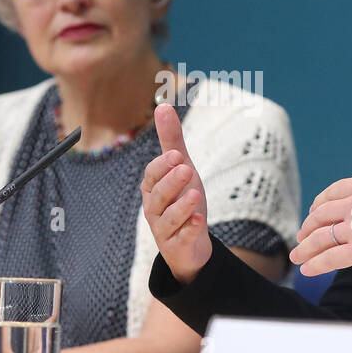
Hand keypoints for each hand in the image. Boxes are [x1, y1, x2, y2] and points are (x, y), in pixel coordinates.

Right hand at [141, 103, 211, 283]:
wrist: (191, 242)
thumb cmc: (182, 200)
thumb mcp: (181, 168)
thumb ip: (171, 141)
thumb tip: (163, 106)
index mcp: (152, 189)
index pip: (152, 176)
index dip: (162, 167)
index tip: (177, 156)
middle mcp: (154, 209)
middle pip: (158, 196)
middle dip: (171, 182)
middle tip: (186, 169)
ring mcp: (164, 229)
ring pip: (169, 218)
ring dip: (181, 206)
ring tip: (195, 195)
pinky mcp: (178, 245)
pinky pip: (182, 238)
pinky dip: (190, 229)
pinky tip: (200, 221)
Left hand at [291, 114, 351, 275]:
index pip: (333, 192)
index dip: (320, 202)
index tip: (314, 211)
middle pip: (322, 215)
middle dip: (309, 226)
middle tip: (302, 236)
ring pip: (322, 238)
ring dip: (306, 248)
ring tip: (297, 256)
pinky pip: (331, 258)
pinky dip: (316, 264)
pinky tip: (307, 270)